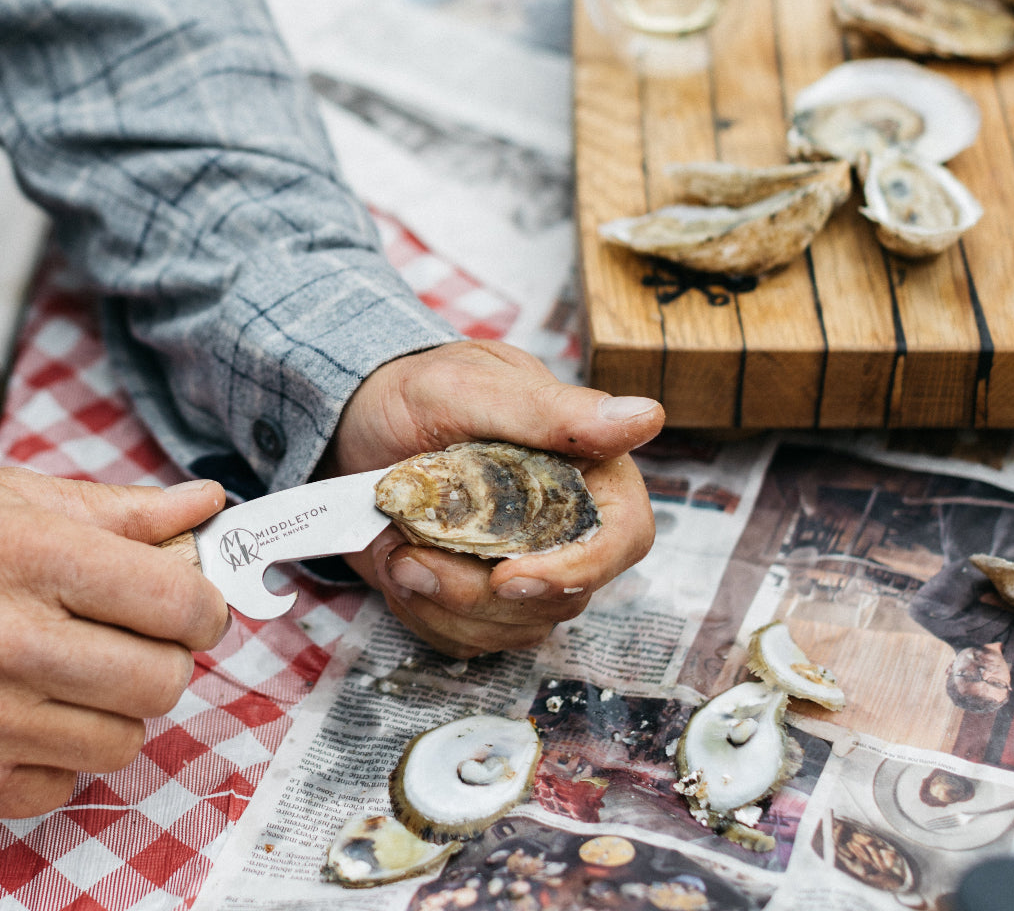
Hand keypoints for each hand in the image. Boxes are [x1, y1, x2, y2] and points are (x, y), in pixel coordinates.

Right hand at [0, 469, 229, 818]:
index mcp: (39, 561)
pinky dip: (62, 755)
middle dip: (167, 658)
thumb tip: (207, 504)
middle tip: (139, 638)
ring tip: (82, 671)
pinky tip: (37, 709)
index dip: (206, 607)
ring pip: (122, 741)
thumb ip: (126, 512)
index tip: (201, 607)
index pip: (176, 601)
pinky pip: (61, 785)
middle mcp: (12, 642)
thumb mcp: (26, 505)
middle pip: (161, 680)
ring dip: (119, 710)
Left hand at [316, 339, 664, 657]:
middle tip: (410, 556)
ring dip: (441, 603)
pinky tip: (396, 563)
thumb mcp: (471, 387)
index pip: (624, 536)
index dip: (579, 570)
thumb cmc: (414, 392)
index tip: (509, 577)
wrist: (352, 422)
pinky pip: (466, 638)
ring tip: (394, 548)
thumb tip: (649, 417)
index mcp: (586, 468)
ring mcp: (521, 564)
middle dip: (478, 593)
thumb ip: (555, 411)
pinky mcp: (477, 595)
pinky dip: (422, 613)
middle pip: (561, 598)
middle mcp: (563, 524)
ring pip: (511, 627)